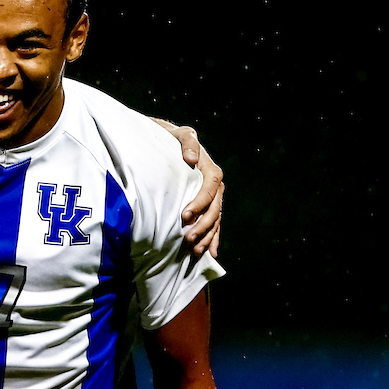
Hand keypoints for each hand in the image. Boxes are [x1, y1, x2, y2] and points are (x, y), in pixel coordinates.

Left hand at [170, 125, 223, 257]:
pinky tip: (209, 252)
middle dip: (202, 225)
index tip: (185, 215)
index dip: (199, 203)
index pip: (209, 190)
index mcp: (211, 171)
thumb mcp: (182, 135)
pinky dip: (212, 238)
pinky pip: (213, 223)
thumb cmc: (175, 139)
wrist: (173, 143)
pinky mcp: (207, 205)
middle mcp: (215, 186)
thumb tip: (191, 158)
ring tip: (195, 250)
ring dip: (207, 236)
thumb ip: (188, 143)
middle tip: (188, 238)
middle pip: (213, 209)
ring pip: (214, 219)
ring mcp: (212, 197)